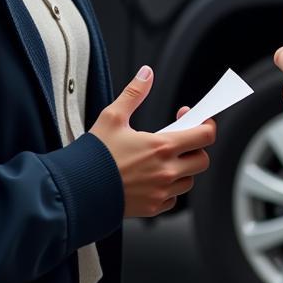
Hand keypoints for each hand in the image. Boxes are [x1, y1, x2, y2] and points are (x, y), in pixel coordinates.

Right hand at [90, 66, 215, 216]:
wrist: (76, 191)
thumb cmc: (94, 156)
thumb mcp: (112, 117)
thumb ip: (134, 93)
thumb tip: (146, 74)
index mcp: (161, 147)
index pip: (205, 136)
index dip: (206, 125)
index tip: (198, 120)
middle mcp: (166, 172)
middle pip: (202, 160)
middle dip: (195, 148)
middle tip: (179, 140)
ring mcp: (160, 192)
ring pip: (189, 181)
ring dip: (183, 169)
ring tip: (163, 160)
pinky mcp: (152, 208)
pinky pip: (173, 200)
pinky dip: (169, 189)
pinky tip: (153, 179)